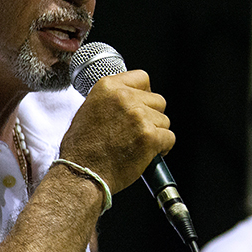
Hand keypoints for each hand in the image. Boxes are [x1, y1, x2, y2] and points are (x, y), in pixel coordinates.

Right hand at [59, 69, 173, 192]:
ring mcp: (138, 117)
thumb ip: (110, 99)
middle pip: (157, 100)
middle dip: (152, 116)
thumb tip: (129, 97)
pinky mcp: (149, 137)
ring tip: (139, 144)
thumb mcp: (88, 109)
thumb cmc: (81, 148)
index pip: (142, 78)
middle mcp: (124, 98)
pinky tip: (148, 153)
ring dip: (156, 133)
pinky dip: (163, 147)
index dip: (145, 94)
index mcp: (107, 87)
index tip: (143, 105)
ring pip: (164, 120)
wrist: (82, 172)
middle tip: (138, 131)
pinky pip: (169, 137)